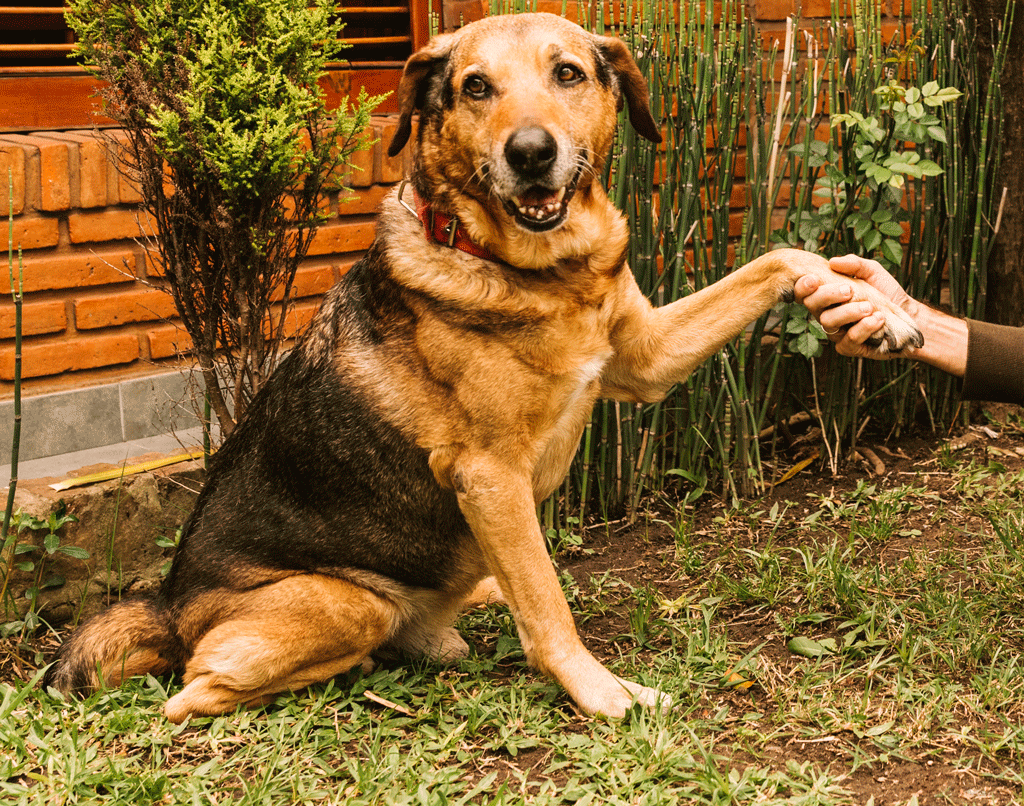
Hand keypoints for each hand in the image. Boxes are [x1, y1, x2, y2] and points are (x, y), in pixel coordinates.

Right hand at [794, 255, 920, 359]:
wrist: (909, 314)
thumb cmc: (886, 292)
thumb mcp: (872, 271)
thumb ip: (854, 264)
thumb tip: (832, 262)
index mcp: (828, 296)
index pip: (805, 292)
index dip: (803, 287)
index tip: (814, 279)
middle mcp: (827, 313)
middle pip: (812, 306)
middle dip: (827, 295)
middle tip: (849, 290)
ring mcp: (837, 332)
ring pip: (828, 322)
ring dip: (849, 312)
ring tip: (870, 307)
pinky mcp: (849, 347)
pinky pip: (848, 340)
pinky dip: (863, 328)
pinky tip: (878, 319)